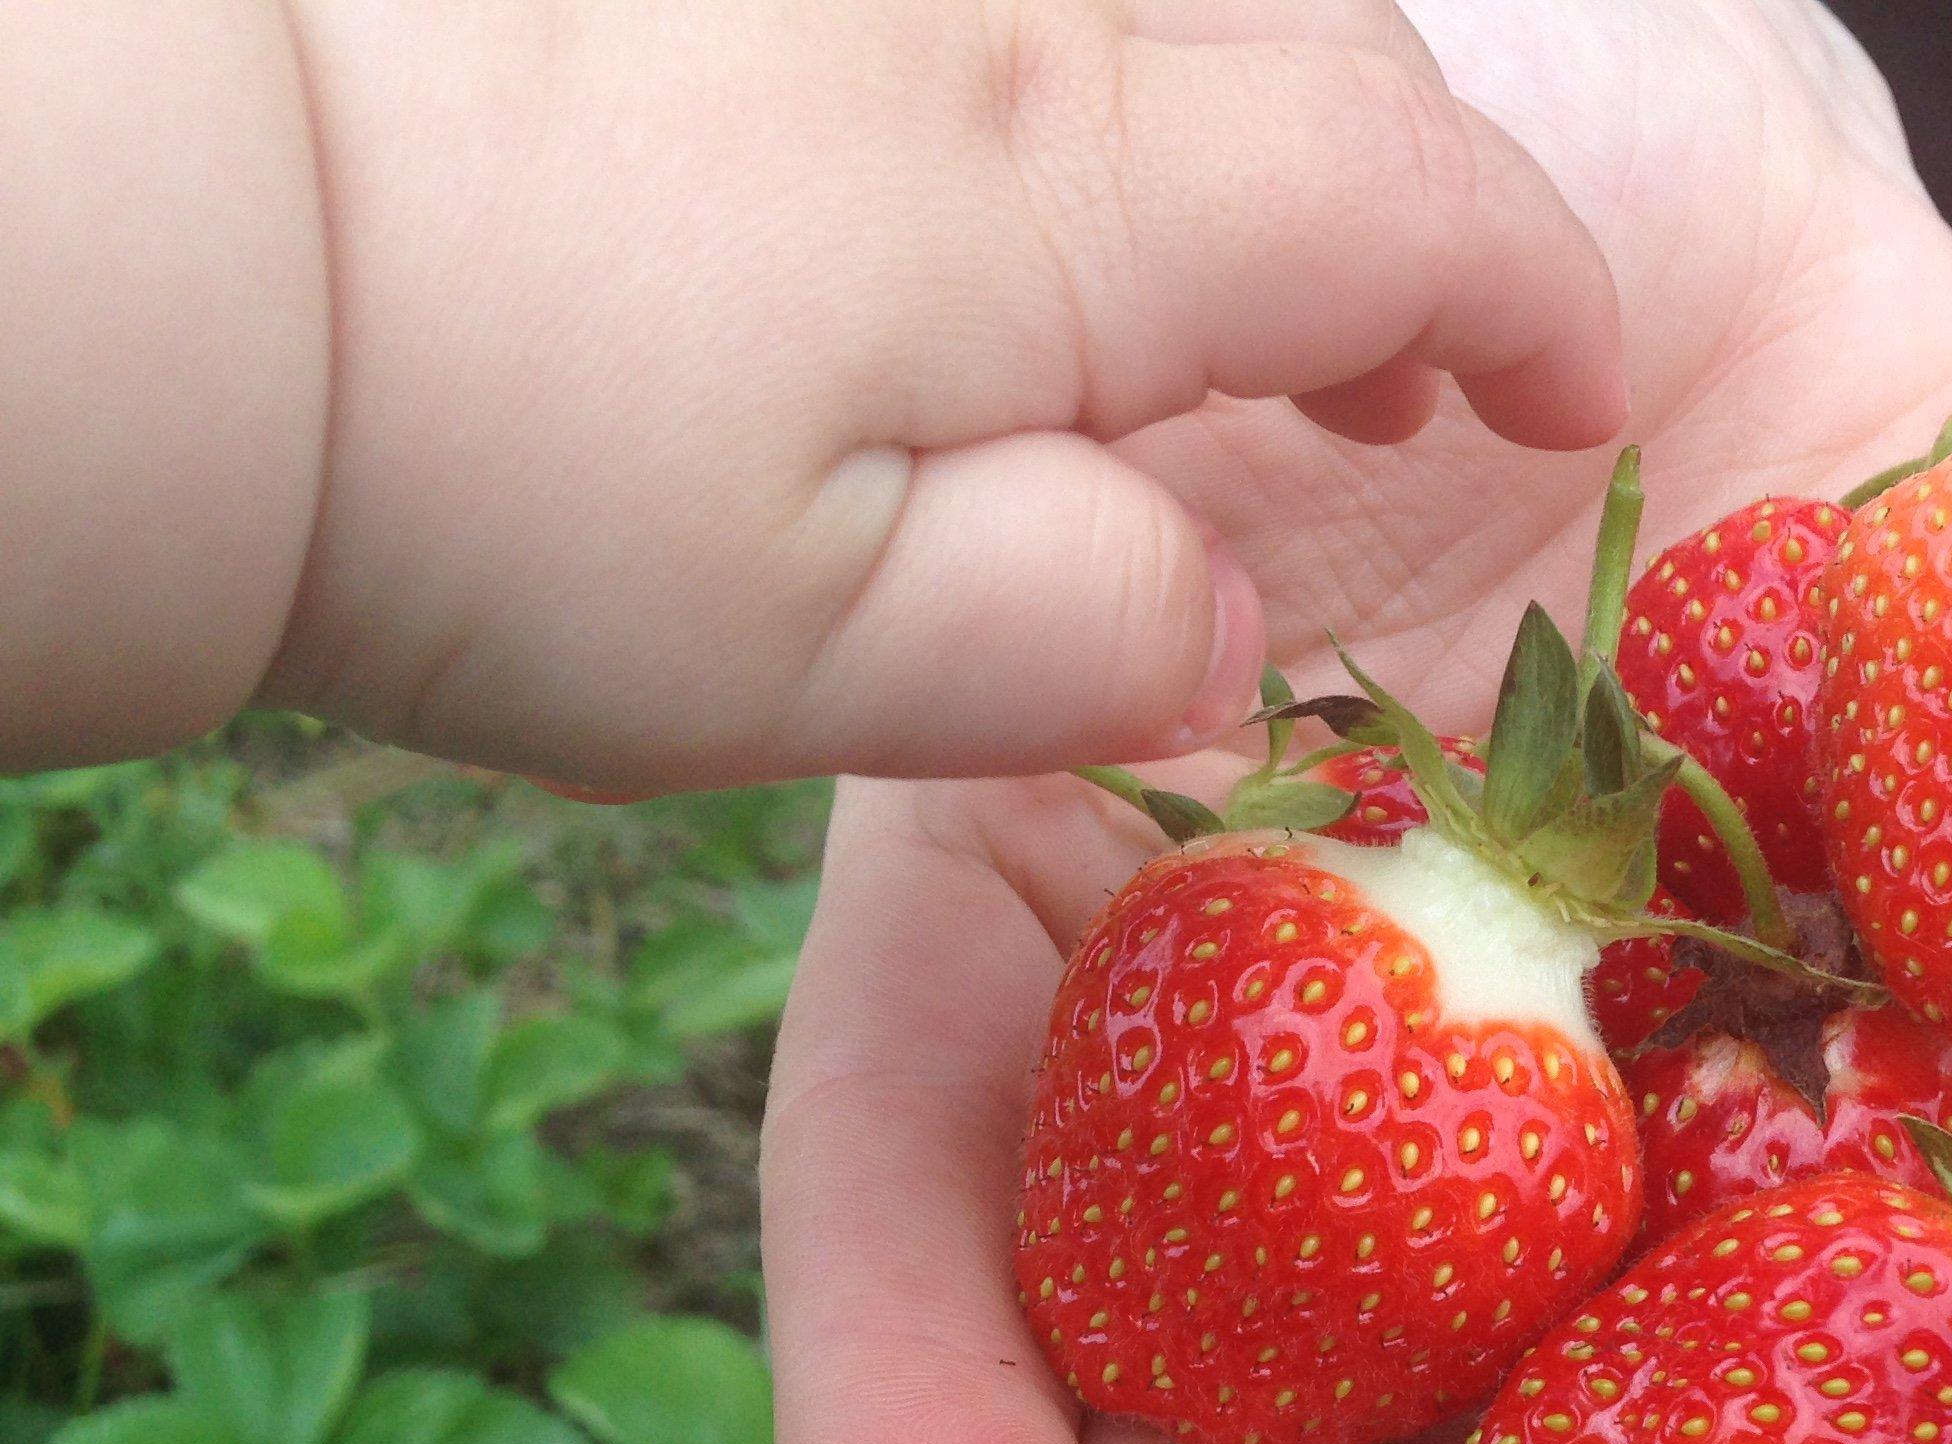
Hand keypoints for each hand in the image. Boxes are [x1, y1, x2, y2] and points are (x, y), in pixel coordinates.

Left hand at [10, 0, 1625, 777]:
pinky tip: (981, 164)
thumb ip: (1077, 634)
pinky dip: (1066, 60)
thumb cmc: (491, 460)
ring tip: (1189, 282)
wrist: (158, 205)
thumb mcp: (817, 651)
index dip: (1529, 302)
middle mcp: (1006, 7)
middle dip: (1402, 212)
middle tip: (1375, 387)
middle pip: (1317, 55)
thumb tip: (1225, 645)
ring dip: (1237, 123)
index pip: (1417, 205)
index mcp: (1078, 192)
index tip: (1574, 400)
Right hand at [766, 0, 1951, 1443]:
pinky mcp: (1808, 1057)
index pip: (941, 1172)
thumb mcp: (1244, 177)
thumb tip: (1166, 649)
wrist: (1736, 148)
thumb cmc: (1450, 94)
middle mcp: (1288, 1014)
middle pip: (1227, 1361)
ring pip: (1500, 1384)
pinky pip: (1822, 1271)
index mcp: (1057, 847)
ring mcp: (1552, 1064)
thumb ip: (1148, 433)